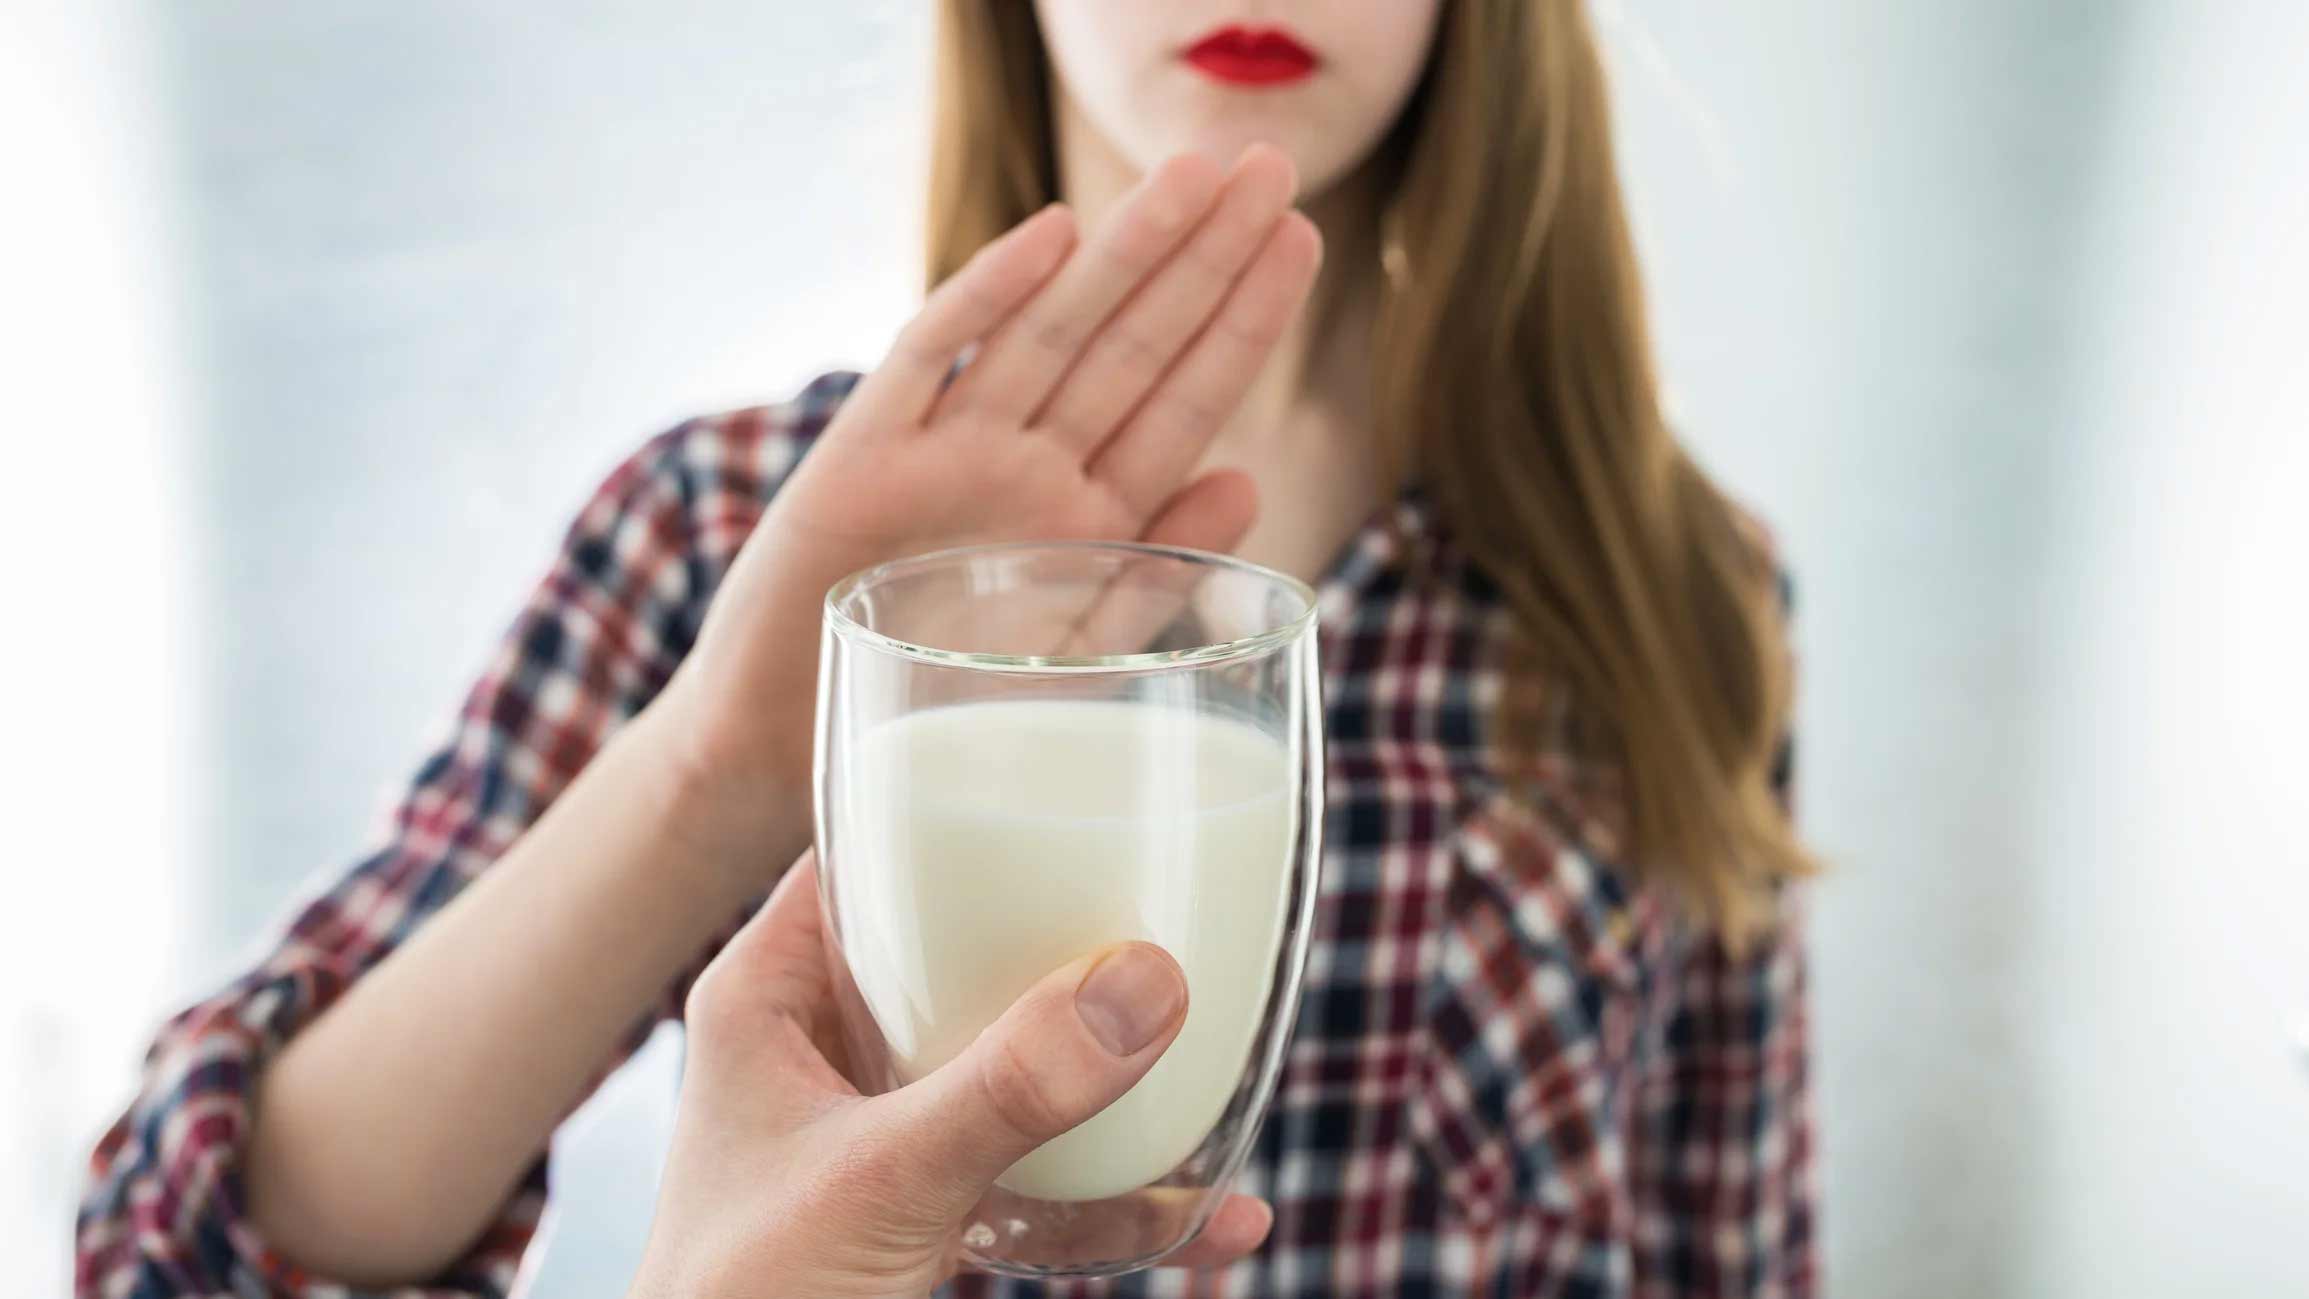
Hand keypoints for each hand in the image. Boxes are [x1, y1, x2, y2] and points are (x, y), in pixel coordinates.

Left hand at [629, 856, 1273, 1298]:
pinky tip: (1214, 1213)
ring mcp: (883, 1141)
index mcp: (773, 1000)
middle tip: (1169, 913)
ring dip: (1117, 1081)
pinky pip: (1043, 1186)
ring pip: (1018, 1072)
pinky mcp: (930, 1222)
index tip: (1067, 787)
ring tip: (1218, 1062)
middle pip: (962, 956)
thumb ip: (1007, 1087)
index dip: (953, 814)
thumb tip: (1145, 986)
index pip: (863, 860)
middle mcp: (828, 1056)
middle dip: (1070, 951)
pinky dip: (1126, 1202)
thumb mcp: (879, 1179)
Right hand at [648, 147, 1318, 864]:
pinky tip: (1052, 235)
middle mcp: (1026, 470)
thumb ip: (1150, 570)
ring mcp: (948, 453)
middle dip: (1204, 256)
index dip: (1244, 319)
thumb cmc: (933, 721)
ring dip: (1124, 255)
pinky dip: (987, 298)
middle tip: (1270, 164)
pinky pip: (932, 360)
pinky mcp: (866, 454)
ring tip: (1195, 175)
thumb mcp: (1065, 658)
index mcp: (1087, 518)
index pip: (1185, 399)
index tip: (1303, 238)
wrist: (792, 753)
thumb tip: (1247, 480)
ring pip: (1051, 334)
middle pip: (1132, 344)